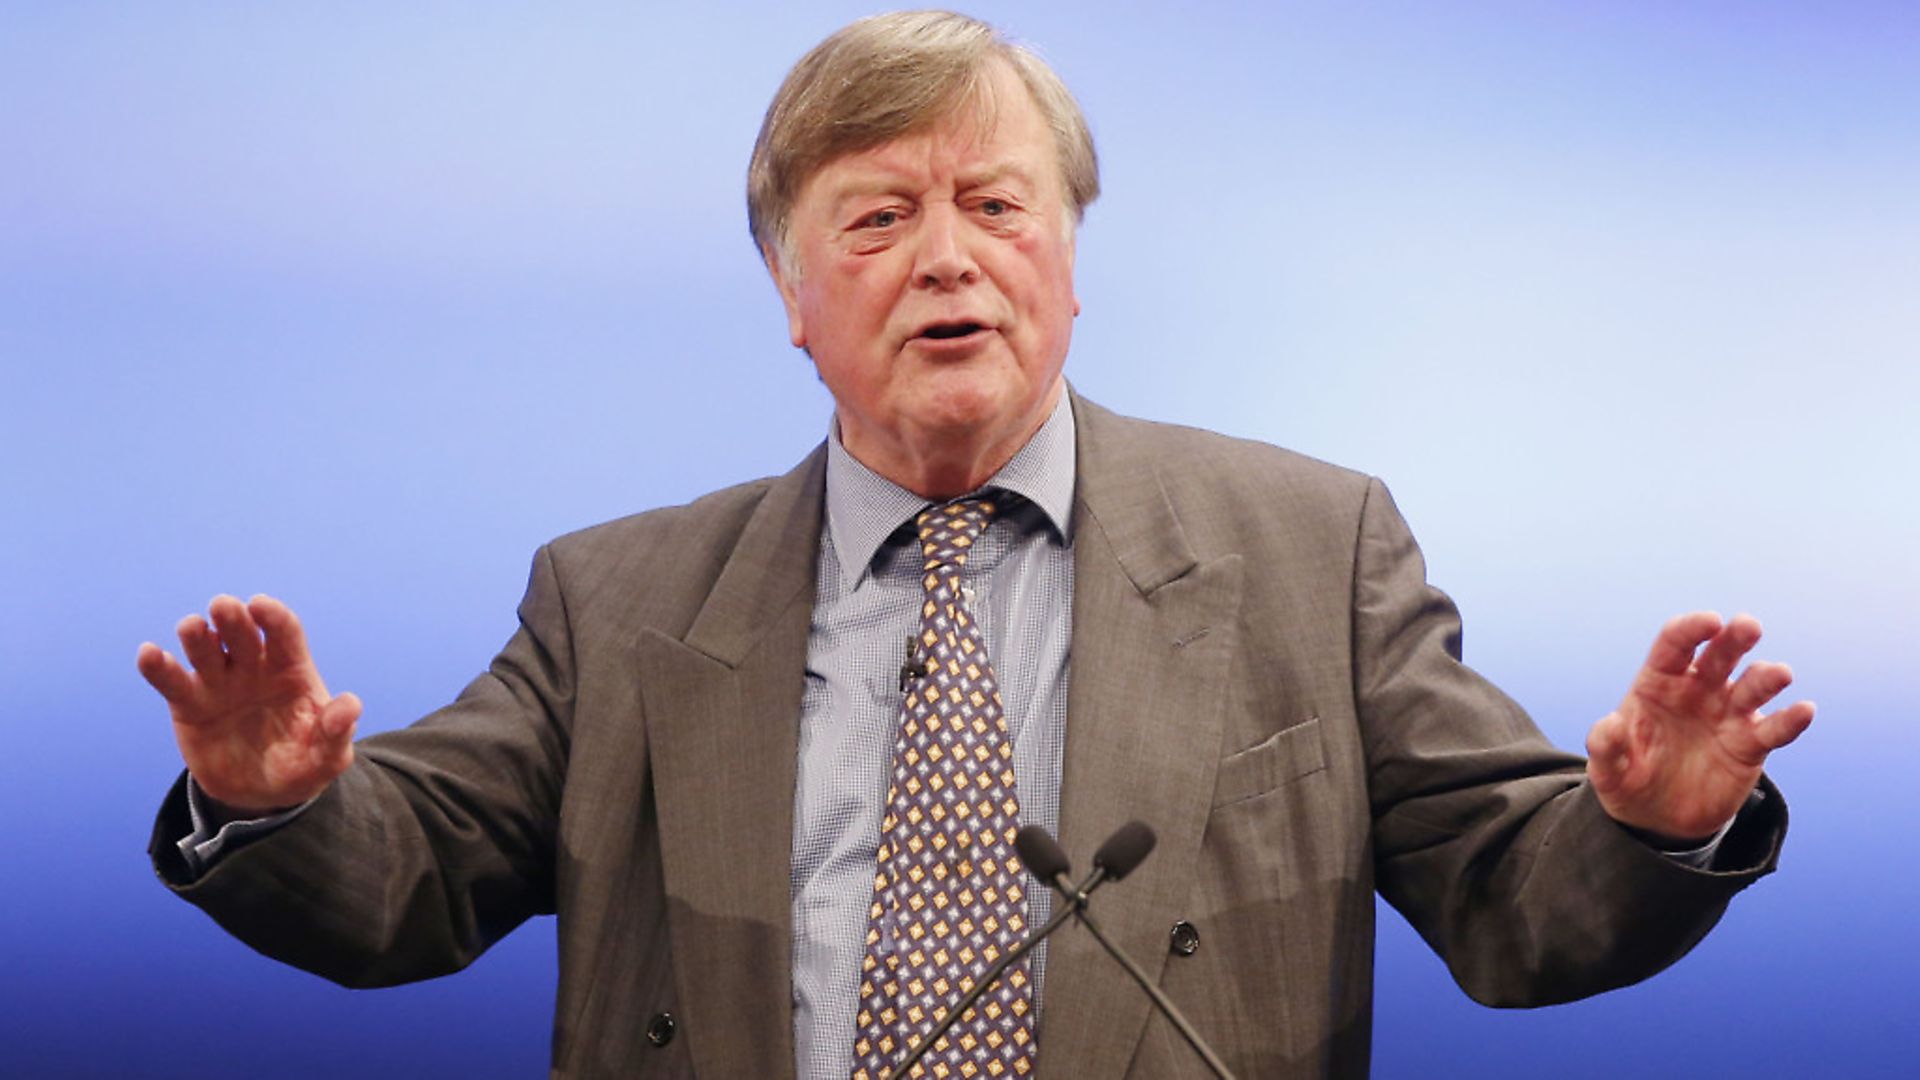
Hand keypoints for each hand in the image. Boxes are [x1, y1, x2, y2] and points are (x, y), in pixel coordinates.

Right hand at [136, 594, 359, 813]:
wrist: (258, 794)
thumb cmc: (299, 766)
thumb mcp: (326, 757)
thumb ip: (337, 732)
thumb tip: (350, 705)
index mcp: (291, 669)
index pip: (284, 634)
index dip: (274, 617)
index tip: (261, 605)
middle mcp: (253, 667)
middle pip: (242, 635)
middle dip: (233, 618)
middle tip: (224, 606)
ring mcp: (219, 682)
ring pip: (206, 650)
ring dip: (198, 636)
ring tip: (191, 626)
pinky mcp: (189, 703)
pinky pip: (172, 682)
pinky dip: (159, 667)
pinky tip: (149, 654)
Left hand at [1587, 612, 1813, 843]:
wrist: (1658, 818)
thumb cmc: (1628, 780)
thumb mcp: (1608, 769)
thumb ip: (1605, 746)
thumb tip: (1610, 724)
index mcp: (1659, 682)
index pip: (1676, 644)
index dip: (1691, 629)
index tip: (1709, 622)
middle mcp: (1698, 690)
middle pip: (1720, 654)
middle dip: (1735, 638)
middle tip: (1749, 626)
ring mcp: (1727, 714)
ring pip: (1753, 687)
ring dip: (1766, 677)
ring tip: (1779, 674)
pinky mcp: (1750, 745)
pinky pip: (1774, 729)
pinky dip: (1790, 720)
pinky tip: (1805, 710)